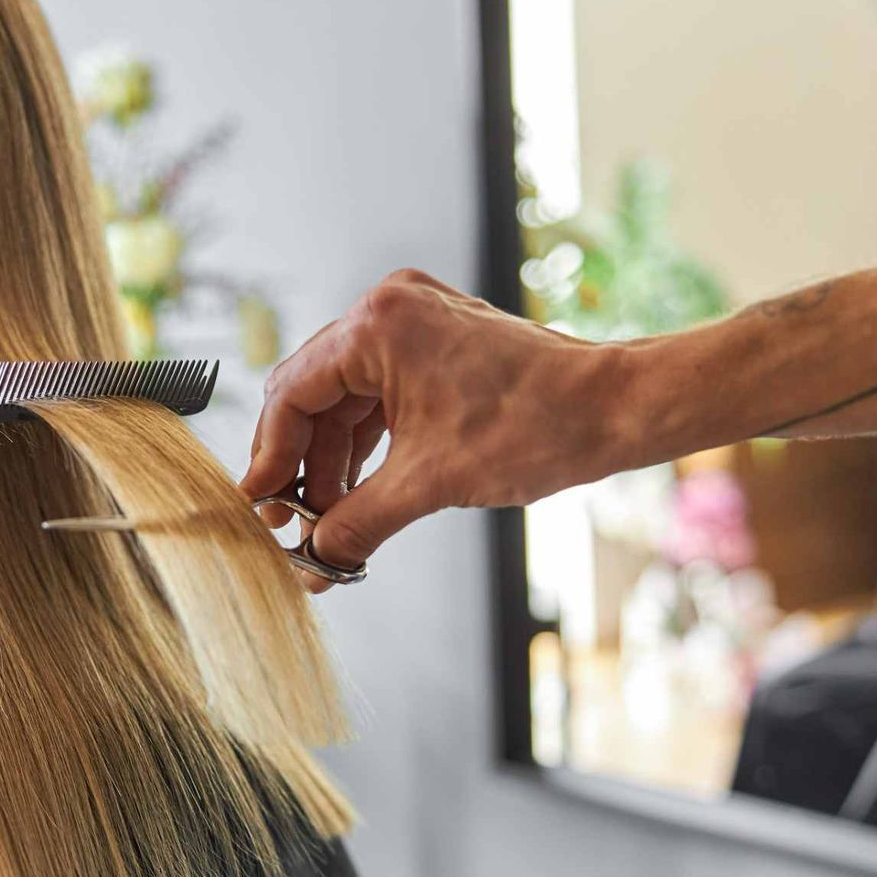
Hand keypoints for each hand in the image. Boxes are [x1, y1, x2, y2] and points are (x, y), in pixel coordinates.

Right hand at [241, 269, 634, 591]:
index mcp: (378, 324)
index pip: (292, 392)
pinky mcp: (438, 345)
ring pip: (347, 401)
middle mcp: (389, 310)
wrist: (617, 410)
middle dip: (302, 465)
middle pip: (314, 395)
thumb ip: (357, 523)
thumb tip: (312, 566)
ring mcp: (417, 324)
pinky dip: (367, 446)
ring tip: (328, 523)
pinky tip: (359, 494)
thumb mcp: (430, 483)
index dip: (270, 457)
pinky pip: (381, 397)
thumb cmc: (537, 428)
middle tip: (292, 525)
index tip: (260, 508)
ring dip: (334, 462)